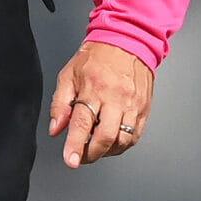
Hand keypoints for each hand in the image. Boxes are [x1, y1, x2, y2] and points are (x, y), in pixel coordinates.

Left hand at [47, 40, 152, 167]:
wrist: (128, 40)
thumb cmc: (97, 57)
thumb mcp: (69, 74)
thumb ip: (60, 103)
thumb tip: (56, 128)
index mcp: (94, 87)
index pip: (83, 123)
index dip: (75, 145)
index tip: (70, 160)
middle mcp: (115, 97)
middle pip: (105, 137)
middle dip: (91, 154)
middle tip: (81, 156)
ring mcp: (133, 104)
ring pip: (122, 140)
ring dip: (107, 151)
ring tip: (96, 147)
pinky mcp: (144, 108)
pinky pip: (135, 136)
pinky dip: (122, 144)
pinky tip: (112, 141)